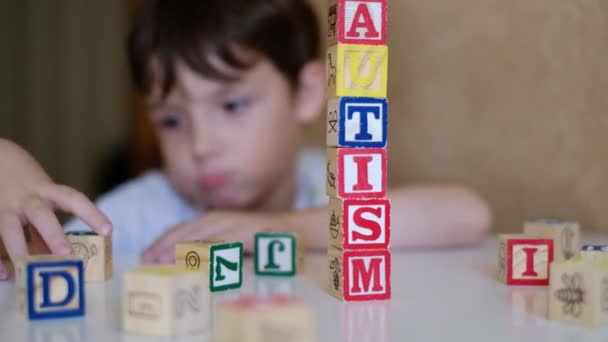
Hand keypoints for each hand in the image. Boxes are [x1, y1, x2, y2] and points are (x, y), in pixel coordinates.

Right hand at [0, 139, 111, 278]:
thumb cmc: (28, 188)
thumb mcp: (44, 200)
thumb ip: (48, 230)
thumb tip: (60, 259)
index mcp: (47, 192)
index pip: (73, 199)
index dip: (91, 214)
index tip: (108, 230)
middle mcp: (27, 200)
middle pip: (41, 214)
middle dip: (53, 233)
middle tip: (67, 252)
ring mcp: (5, 209)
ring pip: (9, 228)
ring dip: (19, 248)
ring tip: (28, 267)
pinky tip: (5, 275)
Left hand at [141, 210, 283, 263]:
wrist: (294, 229)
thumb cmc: (261, 238)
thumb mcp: (232, 240)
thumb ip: (212, 246)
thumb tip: (187, 260)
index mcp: (215, 220)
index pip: (182, 228)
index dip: (162, 240)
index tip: (146, 254)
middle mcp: (221, 219)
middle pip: (185, 230)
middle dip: (164, 244)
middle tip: (146, 259)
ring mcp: (233, 225)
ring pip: (200, 235)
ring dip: (179, 247)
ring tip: (161, 260)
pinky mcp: (246, 234)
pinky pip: (223, 244)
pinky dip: (207, 251)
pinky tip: (194, 260)